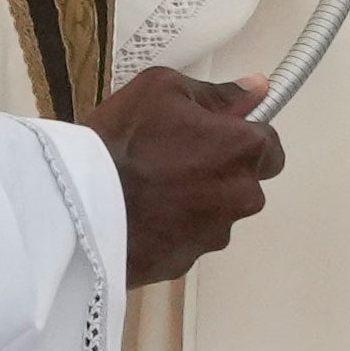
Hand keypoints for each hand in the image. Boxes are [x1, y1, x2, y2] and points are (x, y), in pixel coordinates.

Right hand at [91, 68, 285, 284]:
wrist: (80, 206)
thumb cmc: (123, 139)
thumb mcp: (162, 90)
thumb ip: (217, 92)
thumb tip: (258, 88)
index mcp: (243, 150)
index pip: (270, 145)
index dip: (240, 136)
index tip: (212, 133)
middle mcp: (242, 196)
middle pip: (246, 181)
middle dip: (221, 171)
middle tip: (175, 157)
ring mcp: (216, 234)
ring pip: (218, 212)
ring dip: (198, 201)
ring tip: (152, 186)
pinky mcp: (188, 262)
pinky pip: (190, 238)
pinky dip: (175, 227)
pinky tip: (144, 213)